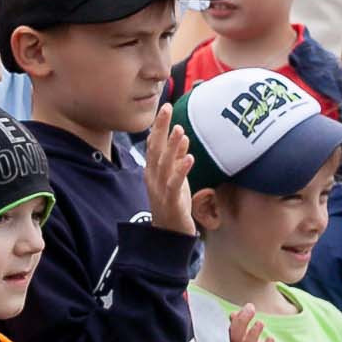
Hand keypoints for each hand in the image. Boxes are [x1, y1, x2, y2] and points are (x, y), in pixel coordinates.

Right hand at [143, 106, 196, 237]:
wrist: (169, 234)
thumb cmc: (172, 204)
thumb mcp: (175, 178)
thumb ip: (177, 159)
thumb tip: (182, 137)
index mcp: (153, 171)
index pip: (154, 144)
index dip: (159, 126)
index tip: (165, 107)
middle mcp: (153, 177)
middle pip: (155, 149)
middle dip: (161, 128)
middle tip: (166, 109)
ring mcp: (160, 189)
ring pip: (164, 164)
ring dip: (172, 146)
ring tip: (180, 130)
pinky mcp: (170, 200)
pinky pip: (175, 183)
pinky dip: (181, 170)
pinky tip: (189, 158)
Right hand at [227, 303, 296, 341]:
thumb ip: (243, 330)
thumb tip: (233, 314)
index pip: (233, 333)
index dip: (239, 319)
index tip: (248, 306)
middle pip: (236, 340)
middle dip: (242, 323)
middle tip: (251, 309)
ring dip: (252, 335)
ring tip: (260, 322)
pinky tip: (270, 339)